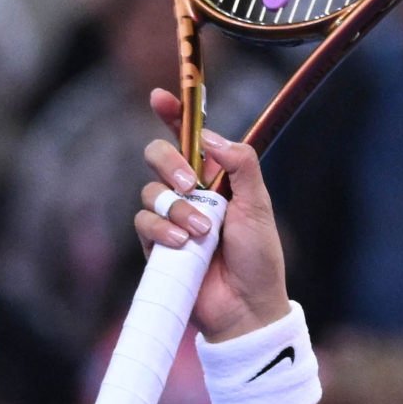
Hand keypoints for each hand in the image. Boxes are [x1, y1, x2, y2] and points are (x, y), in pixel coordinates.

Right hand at [140, 114, 292, 340]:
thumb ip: (241, 165)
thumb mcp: (259, 204)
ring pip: (149, 191)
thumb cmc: (258, 257)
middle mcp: (190, 192)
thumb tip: (209, 137)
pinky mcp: (156, 244)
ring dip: (176, 209)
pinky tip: (183, 245)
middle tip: (190, 183)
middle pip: (157, 156)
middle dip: (168, 162)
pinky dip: (163, 230)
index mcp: (217, 177)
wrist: (246, 306)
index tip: (160, 97)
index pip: (190, 138)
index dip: (173, 114)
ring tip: (202, 233)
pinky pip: (144, 222)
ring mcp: (170, 218)